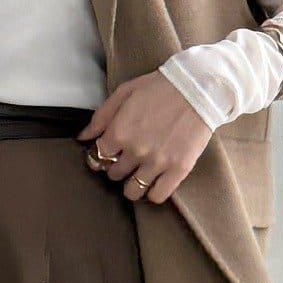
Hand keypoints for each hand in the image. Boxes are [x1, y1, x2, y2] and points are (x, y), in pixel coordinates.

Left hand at [77, 72, 212, 204]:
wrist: (199, 87)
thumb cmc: (160, 86)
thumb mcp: (124, 92)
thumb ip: (101, 116)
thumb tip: (83, 137)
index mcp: (119, 132)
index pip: (97, 157)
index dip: (100, 155)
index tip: (108, 152)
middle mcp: (135, 151)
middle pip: (114, 174)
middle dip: (117, 167)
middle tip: (127, 158)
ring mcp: (157, 162)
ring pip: (132, 191)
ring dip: (132, 184)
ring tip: (139, 173)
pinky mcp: (178, 169)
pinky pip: (158, 196)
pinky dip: (153, 192)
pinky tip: (155, 181)